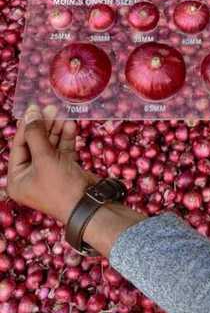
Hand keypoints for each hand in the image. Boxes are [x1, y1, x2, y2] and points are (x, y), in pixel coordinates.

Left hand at [7, 104, 98, 222]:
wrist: (88, 205)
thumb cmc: (60, 186)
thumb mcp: (44, 158)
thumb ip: (36, 133)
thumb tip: (31, 112)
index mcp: (17, 178)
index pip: (19, 145)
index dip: (27, 126)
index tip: (34, 108)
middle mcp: (31, 176)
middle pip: (35, 144)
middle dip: (45, 126)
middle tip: (52, 108)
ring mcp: (49, 173)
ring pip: (51, 146)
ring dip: (57, 130)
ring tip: (63, 114)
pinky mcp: (66, 171)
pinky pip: (63, 151)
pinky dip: (67, 139)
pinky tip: (70, 126)